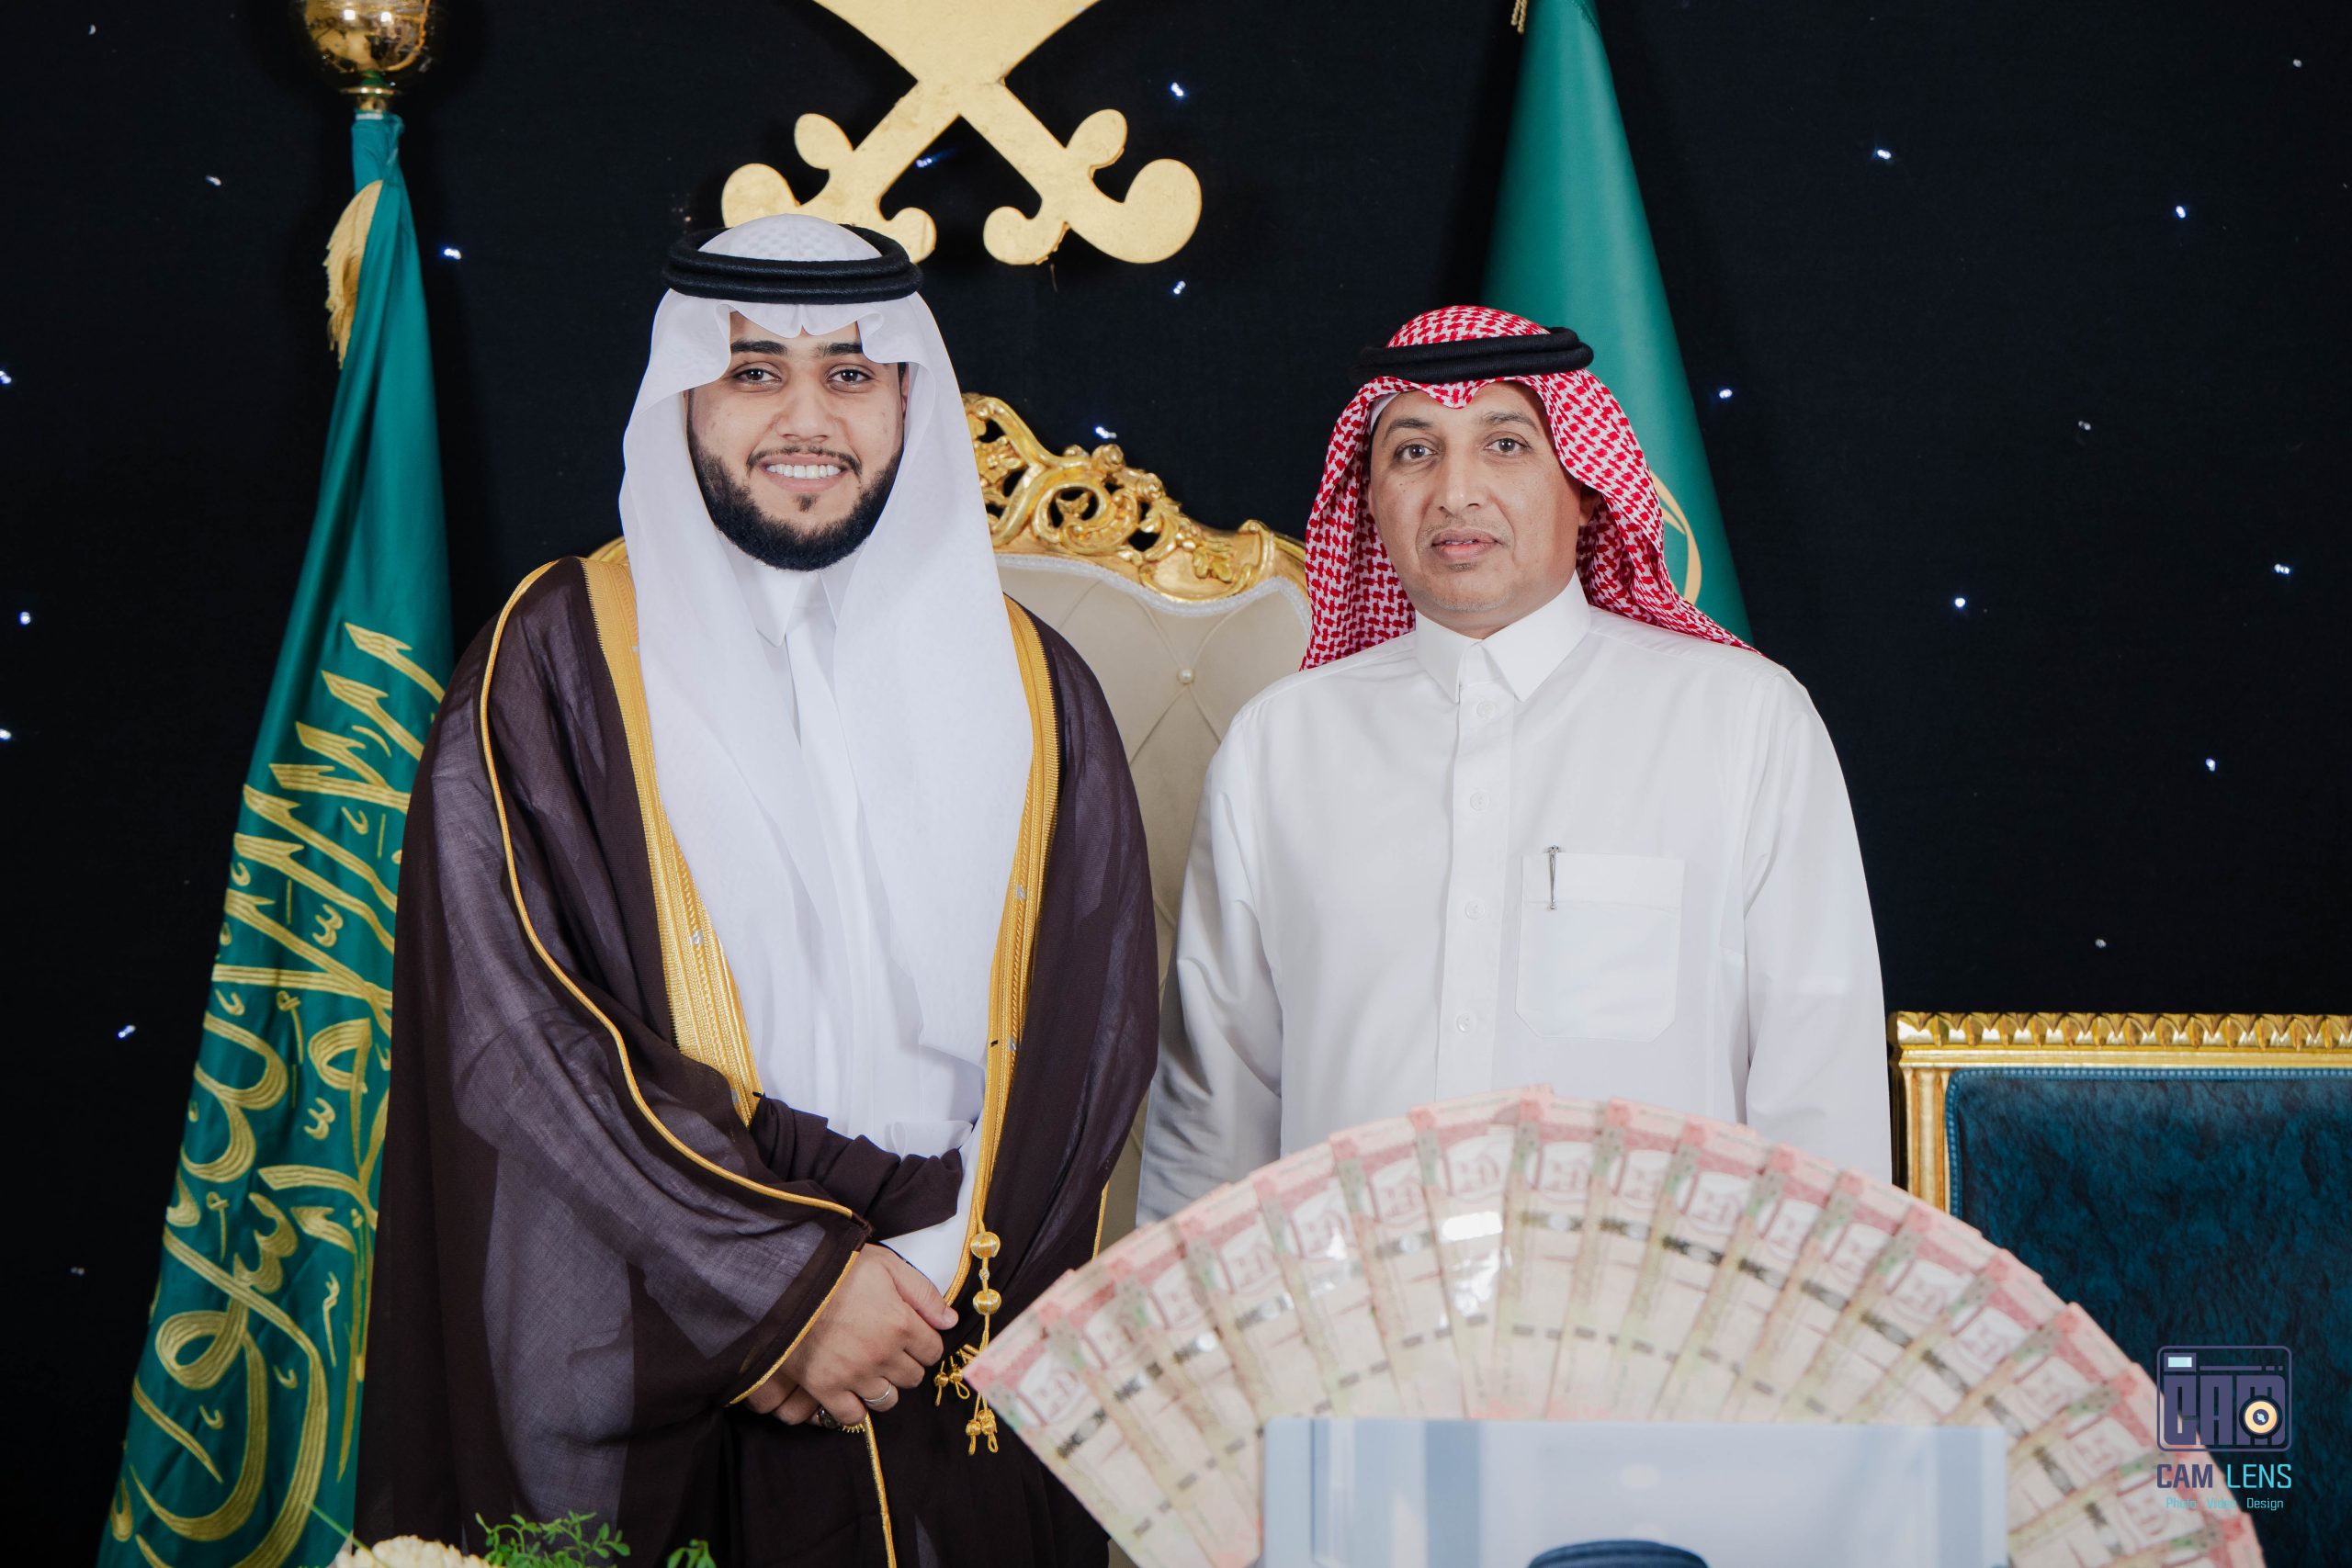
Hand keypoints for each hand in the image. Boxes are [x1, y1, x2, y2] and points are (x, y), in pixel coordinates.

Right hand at [767, 1247, 958, 1427]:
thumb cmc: (837, 1269)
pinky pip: (852, 1415)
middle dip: (906, 1363)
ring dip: (884, 1386)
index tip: (911, 1335)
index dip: (924, 1342)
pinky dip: (855, 1407)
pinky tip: (851, 1389)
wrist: (785, 1281)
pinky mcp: (825, 1387)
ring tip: (870, 1368)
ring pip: (888, 1399)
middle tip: (889, 1348)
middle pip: (913, 1377)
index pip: (932, 1351)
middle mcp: (882, 1355)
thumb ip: (923, 1293)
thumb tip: (950, 1321)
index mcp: (901, 1324)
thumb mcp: (887, 1265)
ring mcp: (853, 1374)